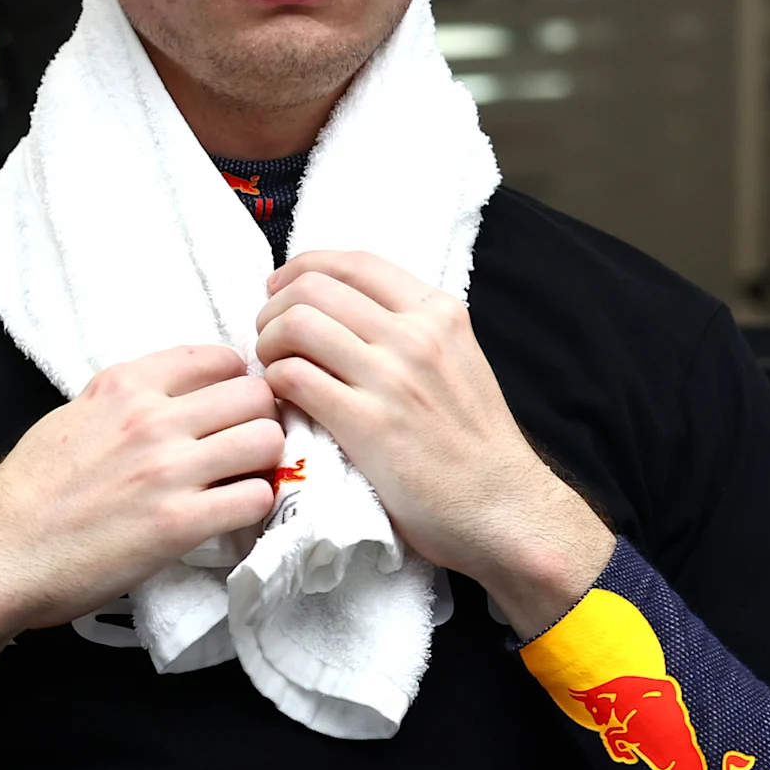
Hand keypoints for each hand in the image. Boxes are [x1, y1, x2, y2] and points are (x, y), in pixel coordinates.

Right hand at [0, 346, 281, 729]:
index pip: (217, 356)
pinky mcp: (179, 524)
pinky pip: (255, 498)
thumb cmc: (25, 494)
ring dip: (266, 462)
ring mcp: (168, 470)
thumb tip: (165, 398)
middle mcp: (150, 419)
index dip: (237, 381)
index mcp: (123, 387)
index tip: (232, 406)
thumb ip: (120, 402)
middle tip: (248, 447)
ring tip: (245, 481)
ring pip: (267, 440)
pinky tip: (232, 516)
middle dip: (261, 418)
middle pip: (255, 394)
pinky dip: (254, 507)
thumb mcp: (68, 419)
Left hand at [252, 250, 610, 634]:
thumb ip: (412, 332)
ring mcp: (392, 378)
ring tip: (271, 369)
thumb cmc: (473, 443)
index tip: (279, 291)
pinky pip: (294, 378)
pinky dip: (273, 384)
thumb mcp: (458, 361)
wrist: (502, 507)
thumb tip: (345, 313)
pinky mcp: (368, 424)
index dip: (302, 268)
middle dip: (274, 309)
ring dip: (267, 344)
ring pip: (297, 325)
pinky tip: (280, 402)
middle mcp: (416, 335)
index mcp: (439, 313)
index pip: (354, 262)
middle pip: (313, 289)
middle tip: (267, 339)